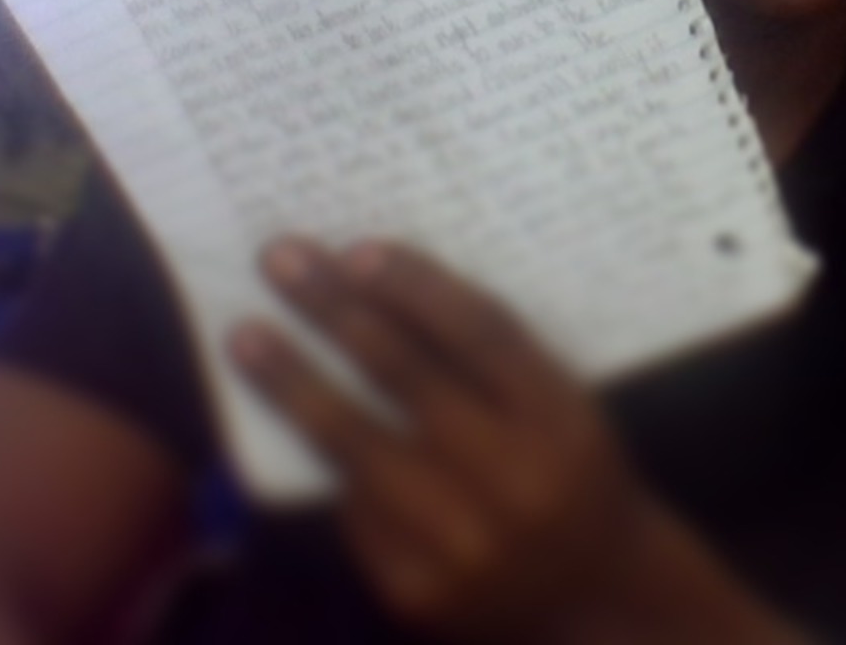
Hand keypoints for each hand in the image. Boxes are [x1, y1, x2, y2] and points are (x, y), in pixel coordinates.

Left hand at [230, 240, 649, 642]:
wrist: (599, 595)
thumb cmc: (574, 477)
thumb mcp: (565, 410)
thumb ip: (499, 363)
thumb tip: (385, 287)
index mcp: (562, 422)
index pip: (481, 335)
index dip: (416, 288)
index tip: (357, 250)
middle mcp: (514, 480)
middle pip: (409, 377)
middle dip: (336, 312)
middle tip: (281, 261)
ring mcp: (462, 542)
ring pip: (359, 447)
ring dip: (293, 384)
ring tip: (246, 337)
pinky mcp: (417, 590)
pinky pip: (356, 513)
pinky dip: (329, 468)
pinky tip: (295, 429)